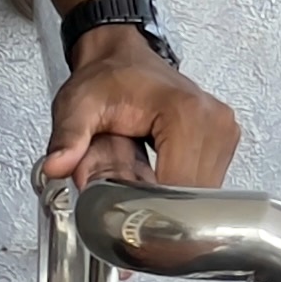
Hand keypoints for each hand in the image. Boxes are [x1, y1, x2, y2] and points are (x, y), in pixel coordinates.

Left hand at [41, 28, 239, 195]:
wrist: (122, 56)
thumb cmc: (107, 77)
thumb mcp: (78, 105)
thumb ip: (68, 137)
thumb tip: (57, 166)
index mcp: (183, 111)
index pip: (180, 187)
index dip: (154, 213)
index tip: (130, 225)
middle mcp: (212, 120)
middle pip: (195, 197)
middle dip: (161, 211)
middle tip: (130, 210)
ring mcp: (223, 130)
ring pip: (204, 196)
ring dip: (174, 205)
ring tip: (143, 190)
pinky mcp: (224, 140)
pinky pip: (208, 185)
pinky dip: (183, 194)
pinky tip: (159, 183)